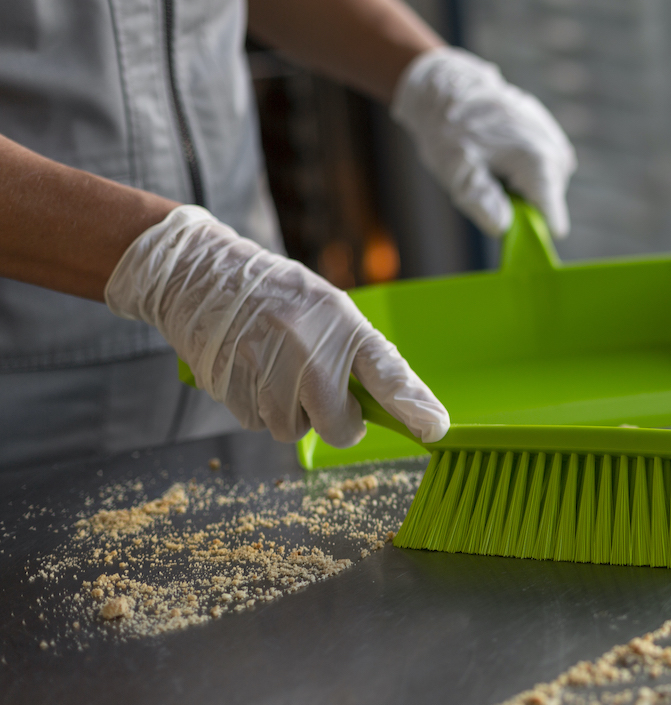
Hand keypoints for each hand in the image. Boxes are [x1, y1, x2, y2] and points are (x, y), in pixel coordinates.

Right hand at [105, 207, 449, 446]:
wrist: (200, 274)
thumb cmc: (275, 295)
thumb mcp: (328, 309)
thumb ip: (359, 355)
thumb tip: (396, 404)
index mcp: (342, 324)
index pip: (388, 373)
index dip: (415, 406)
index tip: (435, 429)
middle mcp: (309, 351)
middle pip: (339, 427)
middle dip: (335, 422)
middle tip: (322, 394)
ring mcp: (268, 370)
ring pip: (293, 430)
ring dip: (291, 413)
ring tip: (275, 368)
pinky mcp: (231, 386)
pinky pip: (258, 423)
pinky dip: (258, 407)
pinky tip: (249, 370)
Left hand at [391, 47, 575, 237]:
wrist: (443, 85)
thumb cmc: (447, 130)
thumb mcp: (457, 172)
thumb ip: (483, 204)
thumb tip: (504, 229)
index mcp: (536, 160)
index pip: (552, 215)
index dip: (533, 229)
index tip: (510, 225)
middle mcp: (552, 147)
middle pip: (549, 198)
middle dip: (523, 201)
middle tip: (488, 184)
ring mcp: (551, 134)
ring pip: (549, 181)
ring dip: (523, 183)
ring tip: (492, 165)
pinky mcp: (546, 128)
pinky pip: (546, 162)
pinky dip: (526, 166)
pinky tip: (501, 153)